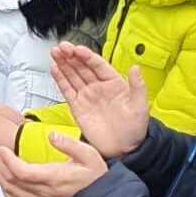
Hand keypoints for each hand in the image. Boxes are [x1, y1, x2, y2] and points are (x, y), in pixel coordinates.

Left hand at [0, 131, 106, 196]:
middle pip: (10, 179)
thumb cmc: (95, 178)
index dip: (6, 160)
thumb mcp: (89, 155)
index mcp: (53, 178)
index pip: (21, 171)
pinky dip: (3, 188)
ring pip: (9, 190)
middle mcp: (43, 192)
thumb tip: (52, 135)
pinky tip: (1, 177)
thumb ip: (70, 144)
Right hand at [48, 42, 150, 158]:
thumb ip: (138, 86)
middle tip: (61, 47)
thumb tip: (136, 68)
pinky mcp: (78, 107)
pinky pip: (67, 90)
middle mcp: (99, 88)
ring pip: (72, 76)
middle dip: (71, 56)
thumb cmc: (134, 129)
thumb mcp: (140, 106)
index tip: (77, 49)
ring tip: (55, 53)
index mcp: (114, 84)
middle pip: (82, 67)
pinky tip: (55, 70)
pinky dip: (60, 80)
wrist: (123, 149)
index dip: (87, 56)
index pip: (97, 65)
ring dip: (63, 64)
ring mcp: (87, 96)